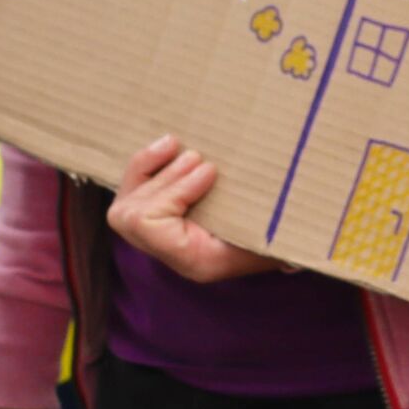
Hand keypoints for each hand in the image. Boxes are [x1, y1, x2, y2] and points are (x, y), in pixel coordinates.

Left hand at [104, 132, 286, 284]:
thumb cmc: (284, 232)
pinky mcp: (161, 220)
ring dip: (148, 171)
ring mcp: (162, 239)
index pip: (147, 225)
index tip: (210, 171)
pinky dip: (143, 168)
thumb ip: (270, 226)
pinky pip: (132, 196)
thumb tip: (269, 232)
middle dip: (160, 180)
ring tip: (180, 147)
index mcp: (195, 261)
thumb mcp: (277, 229)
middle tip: (197, 158)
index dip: (173, 190)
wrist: (285, 240)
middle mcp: (172, 255)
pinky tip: (167, 147)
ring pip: (124, 207)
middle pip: (128, 217)